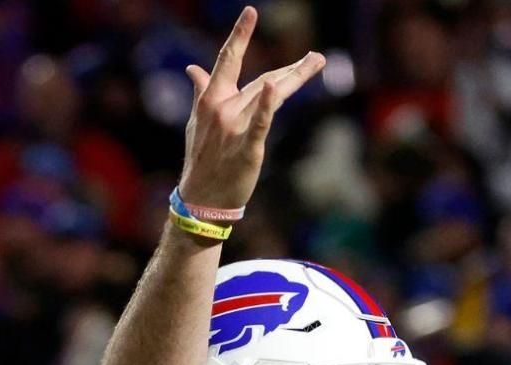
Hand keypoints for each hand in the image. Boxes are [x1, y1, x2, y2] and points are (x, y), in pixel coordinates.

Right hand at [177, 7, 325, 209]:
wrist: (201, 200)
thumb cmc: (201, 160)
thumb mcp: (197, 123)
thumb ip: (201, 92)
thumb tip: (193, 68)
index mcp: (211, 99)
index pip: (228, 59)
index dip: (240, 35)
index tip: (251, 12)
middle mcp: (222, 108)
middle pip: (264, 78)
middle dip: (291, 67)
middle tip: (316, 56)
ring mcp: (234, 127)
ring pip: (270, 94)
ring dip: (296, 77)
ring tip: (317, 62)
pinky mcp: (248, 148)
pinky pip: (260, 122)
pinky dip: (265, 104)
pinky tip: (272, 87)